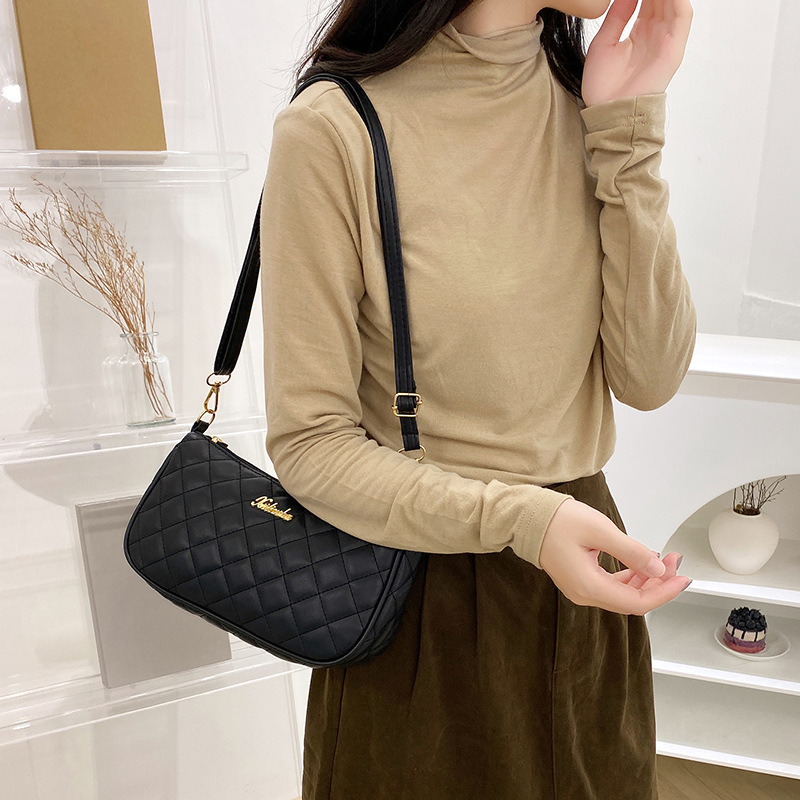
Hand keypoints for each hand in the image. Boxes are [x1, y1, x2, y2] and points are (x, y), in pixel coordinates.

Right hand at [539, 497, 690, 613]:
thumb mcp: (600, 531)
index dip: (664, 592)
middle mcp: (584, 593)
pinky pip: (611, 586)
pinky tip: (640, 564)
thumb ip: (631, 552)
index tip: (681, 578)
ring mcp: (581, 588)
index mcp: (588, 586)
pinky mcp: (580, 579)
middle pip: (631, 600)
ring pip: (623, 594)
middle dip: (658, 582)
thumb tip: (657, 569)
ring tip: (662, 560)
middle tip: (673, 561)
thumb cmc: (556, 521)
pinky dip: (630, 576)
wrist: (526, 518)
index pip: (637, 602)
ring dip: (645, 579)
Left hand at [581, 0, 692, 106]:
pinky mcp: (674, 50)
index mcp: (640, 33)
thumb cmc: (603, 87)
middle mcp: (656, 34)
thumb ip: (616, 16)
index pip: (648, 0)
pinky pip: (682, 16)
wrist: (608, 112)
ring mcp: (666, 41)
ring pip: (673, 2)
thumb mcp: (604, 44)